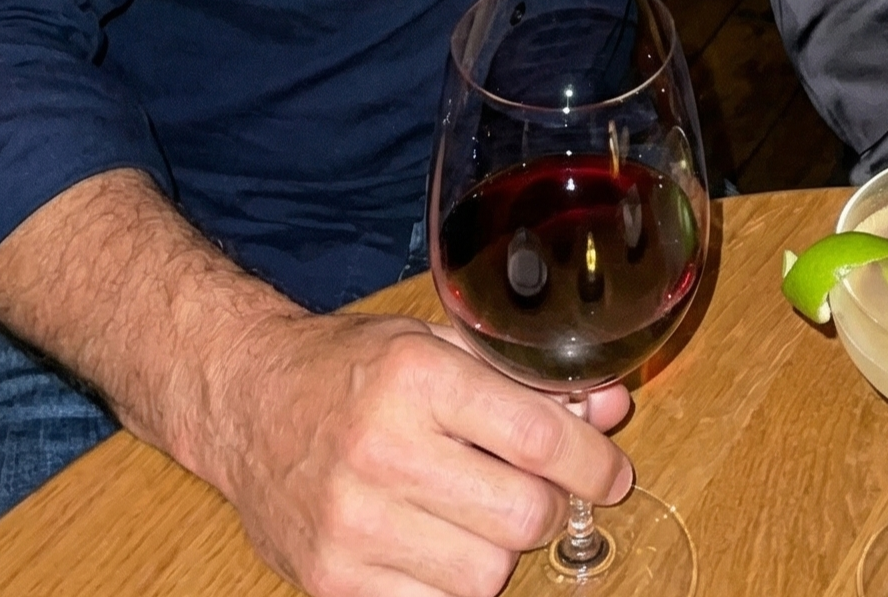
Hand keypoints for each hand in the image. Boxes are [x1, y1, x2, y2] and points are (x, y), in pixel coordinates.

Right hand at [202, 305, 632, 596]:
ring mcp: (353, 523)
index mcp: (416, 377)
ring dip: (501, 550)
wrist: (247, 404)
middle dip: (548, 508)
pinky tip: (439, 545)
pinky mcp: (332, 580)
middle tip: (538, 493)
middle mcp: (383, 449)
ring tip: (480, 516)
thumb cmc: (351, 369)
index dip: (592, 463)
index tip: (610, 474)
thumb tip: (610, 409)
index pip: (536, 437)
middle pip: (522, 516)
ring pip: (485, 575)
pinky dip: (451, 585)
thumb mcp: (437, 344)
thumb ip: (524, 378)